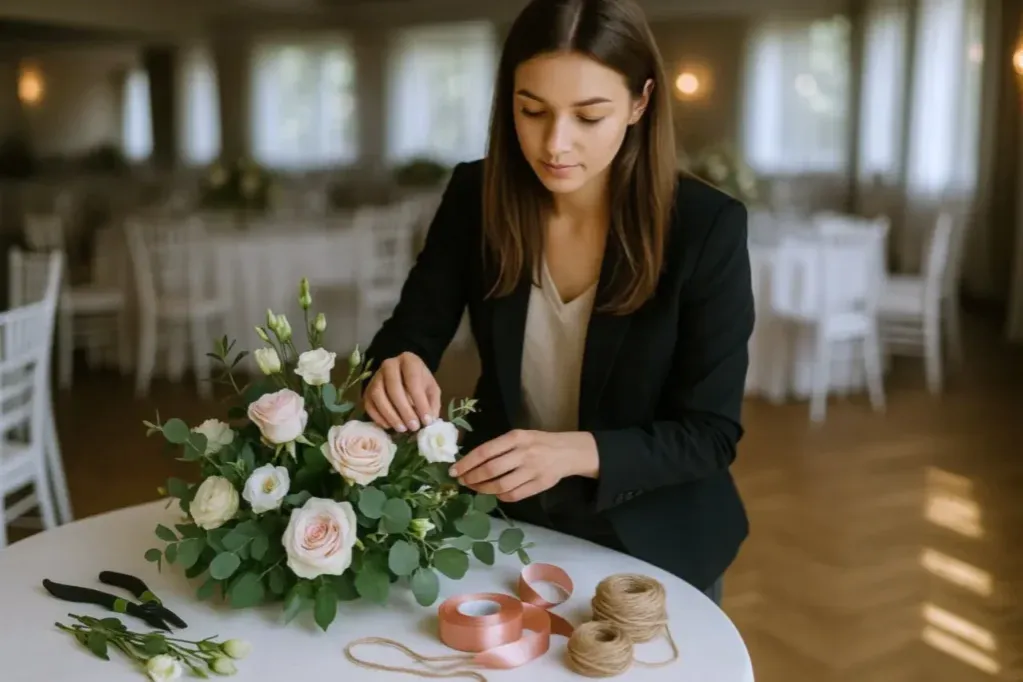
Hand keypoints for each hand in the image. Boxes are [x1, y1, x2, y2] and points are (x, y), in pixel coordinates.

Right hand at [364, 352, 440, 432]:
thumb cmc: (420, 382)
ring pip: (378, 395)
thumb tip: (429, 420)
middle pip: (393, 387)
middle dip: (404, 410)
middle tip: (413, 426)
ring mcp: (375, 377)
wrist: (403, 376)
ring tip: (402, 428)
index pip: (413, 380)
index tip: (426, 420)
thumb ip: (432, 403)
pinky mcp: (366, 391)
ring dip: (390, 415)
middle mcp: (389, 365)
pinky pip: (369, 404)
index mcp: (408, 360)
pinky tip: (389, 426)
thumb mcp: (431, 389)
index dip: (420, 401)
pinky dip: (378, 417)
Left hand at [450, 430, 599, 502]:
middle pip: (491, 470)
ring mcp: (533, 470)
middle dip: (471, 478)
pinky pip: (514, 495)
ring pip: (501, 485)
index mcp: (516, 437)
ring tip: (475, 488)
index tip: (454, 470)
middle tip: (462, 481)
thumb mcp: (519, 436)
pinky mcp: (540, 484)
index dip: (467, 463)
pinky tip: (495, 493)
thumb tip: (470, 462)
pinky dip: (500, 496)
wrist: (567, 451)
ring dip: (483, 489)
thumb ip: (499, 447)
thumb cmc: (538, 442)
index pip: (485, 451)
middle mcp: (524, 453)